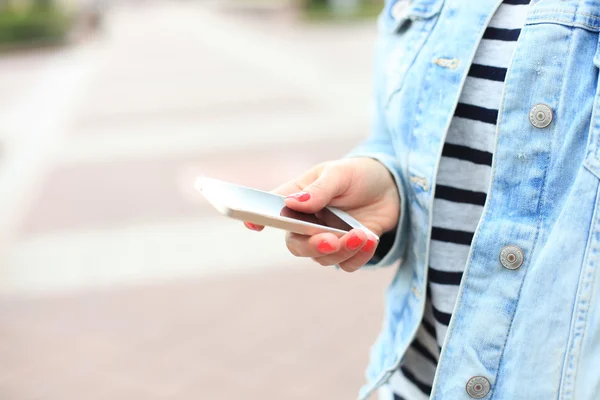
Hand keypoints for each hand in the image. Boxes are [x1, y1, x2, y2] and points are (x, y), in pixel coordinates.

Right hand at [244, 158, 399, 271]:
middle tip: (330, 240)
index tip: (253, 224)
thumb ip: (320, 189)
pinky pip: (347, 265)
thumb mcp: (340, 173)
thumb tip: (293, 203)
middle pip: (296, 244)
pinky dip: (359, 256)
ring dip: (342, 250)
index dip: (258, 218)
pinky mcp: (348, 252)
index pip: (273, 211)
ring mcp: (327, 239)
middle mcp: (307, 223)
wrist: (391, 188)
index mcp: (297, 199)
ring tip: (361, 234)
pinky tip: (370, 239)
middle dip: (312, 246)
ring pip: (323, 258)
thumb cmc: (357, 175)